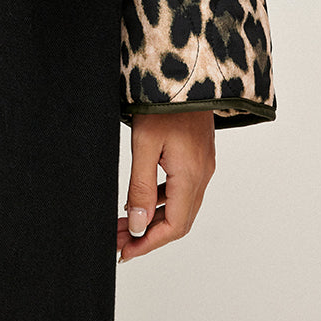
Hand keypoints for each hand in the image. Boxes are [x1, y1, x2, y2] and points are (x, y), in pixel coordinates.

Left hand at [117, 110, 215, 261]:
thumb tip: (136, 225)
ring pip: (179, 206)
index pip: (173, 227)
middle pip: (177, 221)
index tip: (124, 251)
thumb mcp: (144, 144)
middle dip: (147, 234)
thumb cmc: (164, 101)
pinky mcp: (197, 156)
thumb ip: (140, 187)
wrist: (186, 69)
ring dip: (152, 218)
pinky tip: (141, 198)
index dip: (148, 243)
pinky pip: (181, 189)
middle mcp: (202, 174)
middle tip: (118, 240)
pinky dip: (161, 200)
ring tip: (123, 222)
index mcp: (191, 176)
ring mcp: (202, 165)